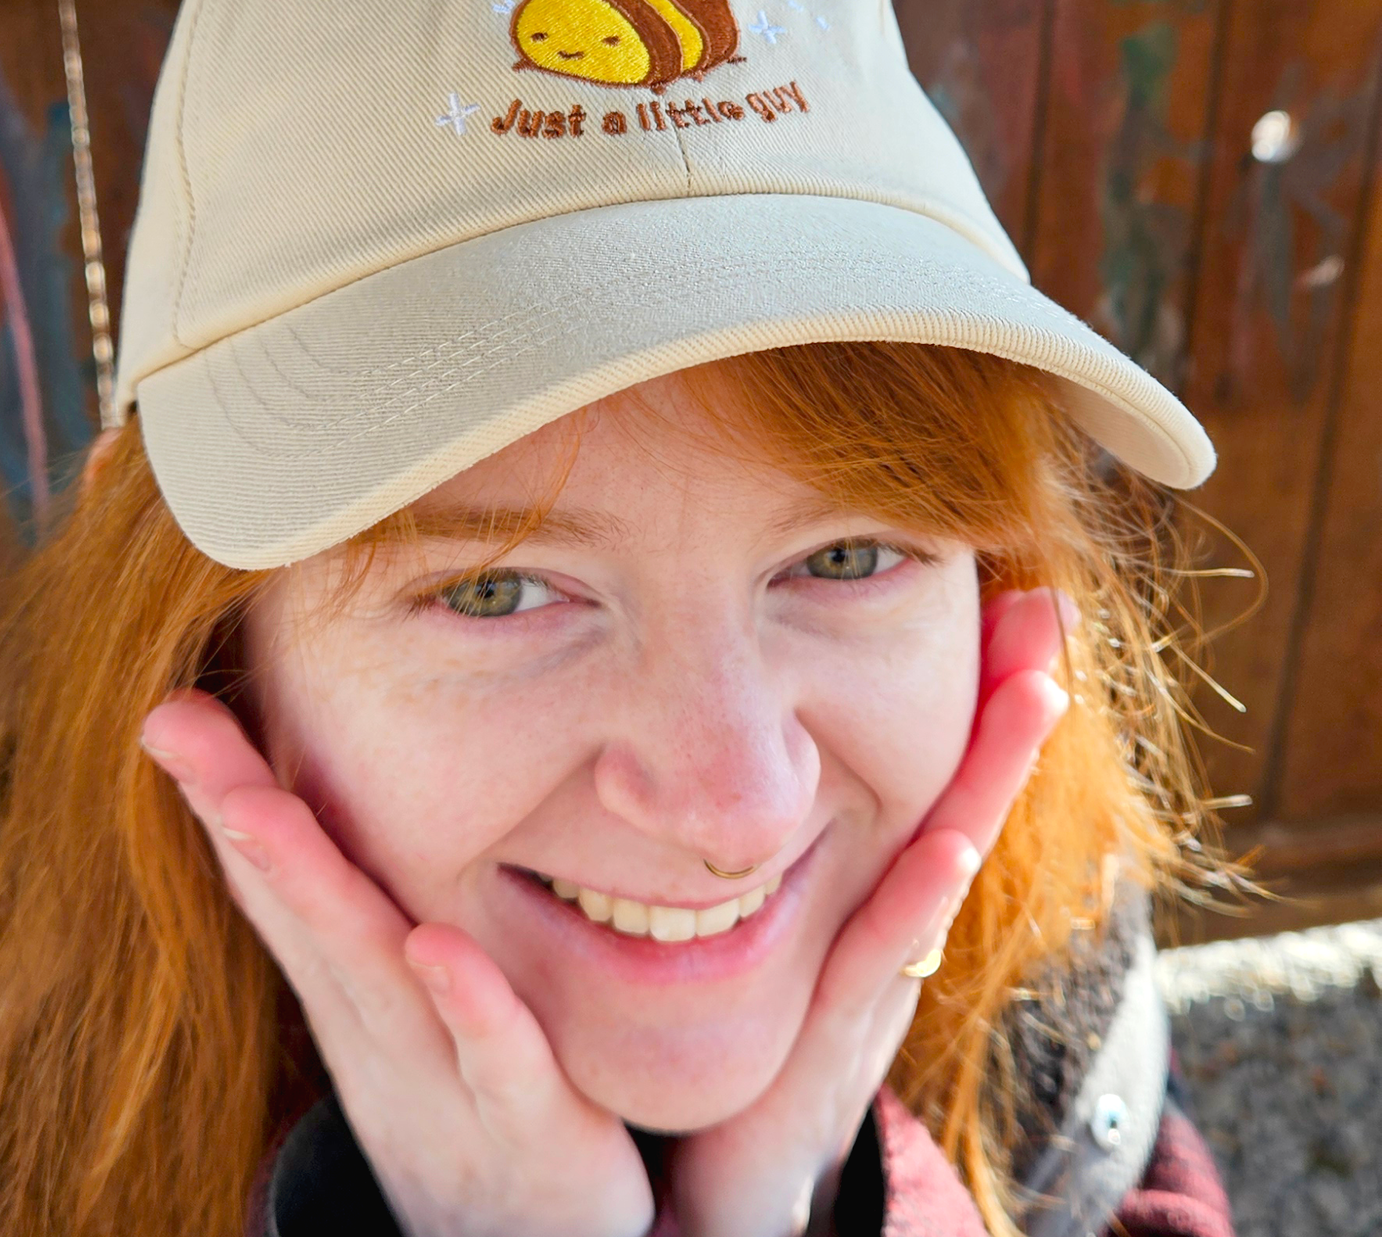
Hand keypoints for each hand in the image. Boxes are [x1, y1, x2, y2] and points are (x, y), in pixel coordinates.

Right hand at [140, 693, 653, 1236]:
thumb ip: (392, 931)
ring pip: (371, 970)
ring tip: (251, 802)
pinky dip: (462, 1004)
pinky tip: (430, 944)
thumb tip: (362, 822)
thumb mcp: (418, 1016)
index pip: (287, 883)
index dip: (231, 797)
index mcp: (362, 992)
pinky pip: (496, 1060)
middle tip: (169, 720)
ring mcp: (442, 1079)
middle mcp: (383, 1028)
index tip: (178, 707)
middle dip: (236, 812)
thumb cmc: (476, 1108)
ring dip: (309, 883)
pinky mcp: (527, 1127)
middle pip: (304, 907)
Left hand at [664, 586, 1076, 1236]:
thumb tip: (728, 752)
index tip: (1005, 600)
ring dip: (991, 772)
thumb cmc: (757, 1039)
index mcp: (875, 889)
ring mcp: (878, 972)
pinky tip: (953, 842)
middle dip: (1009, 704)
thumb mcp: (776, 923)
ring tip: (1037, 686)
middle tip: (1046, 607)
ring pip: (944, 854)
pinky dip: (924, 896)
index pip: (934, 769)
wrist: (736, 1172)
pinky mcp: (837, 1029)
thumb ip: (767, 846)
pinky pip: (886, 951)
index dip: (974, 693)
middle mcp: (893, 921)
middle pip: (962, 793)